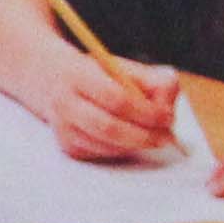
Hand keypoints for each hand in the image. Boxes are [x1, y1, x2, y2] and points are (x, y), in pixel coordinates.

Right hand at [37, 49, 190, 163]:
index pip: (116, 99)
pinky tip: (130, 139)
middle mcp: (64, 103)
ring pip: (107, 146)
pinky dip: (124, 150)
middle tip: (167, 137)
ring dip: (137, 145)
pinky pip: (103, 154)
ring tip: (154, 137)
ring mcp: (63, 128)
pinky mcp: (67, 147)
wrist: (54, 81)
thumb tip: (167, 109)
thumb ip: (153, 82)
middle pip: (108, 128)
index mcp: (78, 76)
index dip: (146, 111)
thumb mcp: (125, 68)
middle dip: (144, 136)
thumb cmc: (99, 75)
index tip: (168, 117)